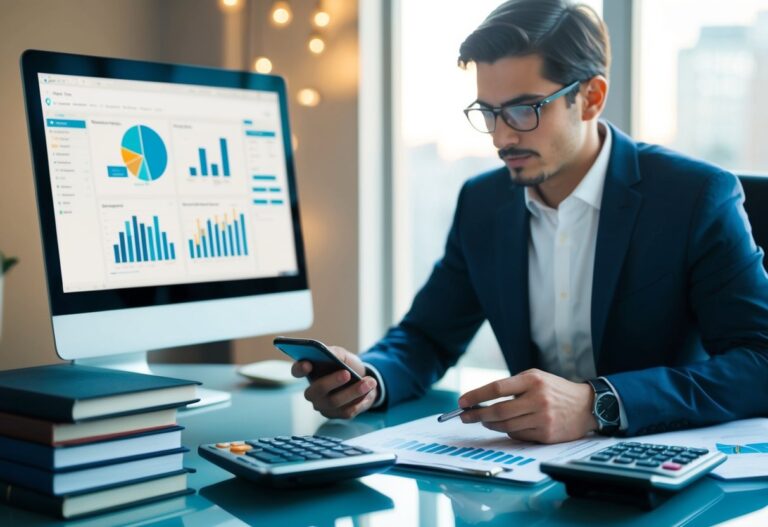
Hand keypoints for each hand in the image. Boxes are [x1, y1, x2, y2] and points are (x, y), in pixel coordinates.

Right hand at [290, 346, 377, 418]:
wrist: (363, 379)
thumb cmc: (347, 366)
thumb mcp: (342, 355)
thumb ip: (334, 353)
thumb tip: (330, 353)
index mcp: (310, 372)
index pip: (297, 371)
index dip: (299, 368)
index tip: (308, 364)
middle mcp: (313, 391)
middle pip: (316, 390)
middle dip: (332, 382)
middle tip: (346, 373)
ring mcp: (323, 405)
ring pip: (334, 402)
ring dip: (354, 391)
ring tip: (369, 382)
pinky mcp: (336, 415)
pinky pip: (346, 411)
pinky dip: (360, 400)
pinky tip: (369, 391)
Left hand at [458, 369, 596, 443]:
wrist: (587, 406)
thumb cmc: (555, 390)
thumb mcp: (536, 378)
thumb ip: (513, 386)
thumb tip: (482, 400)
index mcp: (532, 380)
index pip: (497, 388)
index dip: (476, 396)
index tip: (462, 402)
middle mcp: (537, 399)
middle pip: (498, 410)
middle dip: (477, 415)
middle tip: (465, 417)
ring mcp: (542, 418)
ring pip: (506, 426)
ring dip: (490, 424)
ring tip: (483, 421)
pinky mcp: (546, 434)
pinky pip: (518, 435)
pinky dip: (508, 431)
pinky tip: (506, 426)